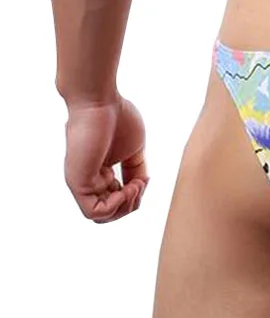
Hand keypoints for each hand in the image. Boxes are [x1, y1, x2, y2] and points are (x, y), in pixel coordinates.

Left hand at [64, 96, 148, 222]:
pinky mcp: (78, 182)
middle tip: (141, 184)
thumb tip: (140, 188)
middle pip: (111, 212)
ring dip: (126, 206)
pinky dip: (116, 206)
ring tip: (135, 185)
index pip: (116, 200)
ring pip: (102, 216)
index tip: (144, 178)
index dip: (136, 196)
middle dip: (133, 204)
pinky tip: (126, 187)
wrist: (100, 101)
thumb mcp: (135, 150)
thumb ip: (137, 171)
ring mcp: (82, 182)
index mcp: (100, 173)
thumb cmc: (117, 117)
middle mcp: (89, 180)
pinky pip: (95, 211)